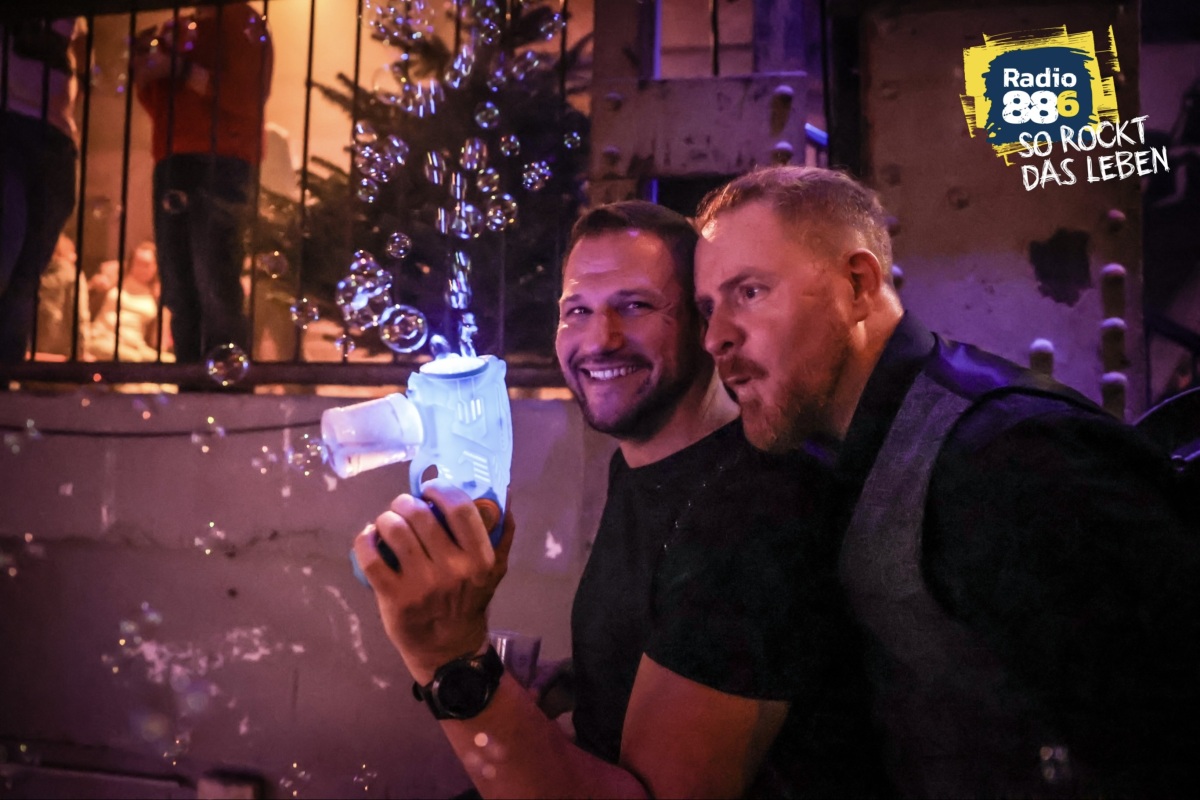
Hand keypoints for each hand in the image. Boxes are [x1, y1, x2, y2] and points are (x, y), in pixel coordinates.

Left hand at [354, 480, 514, 682]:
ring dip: (385, 519)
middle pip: (420, 515)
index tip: (430, 490)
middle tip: (403, 507)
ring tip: (386, 523)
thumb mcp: (495, 570)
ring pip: (394, 530)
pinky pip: (370, 557)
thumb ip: (502, 534)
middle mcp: (453, 570)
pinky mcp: (395, 599)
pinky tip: (370, 538)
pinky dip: (365, 540)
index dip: (441, 489)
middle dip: (405, 502)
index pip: (461, 509)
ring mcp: (422, 585)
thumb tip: (503, 494)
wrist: (449, 650)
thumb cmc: (469, 601)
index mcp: (480, 559)